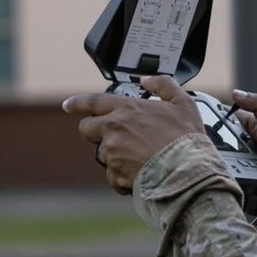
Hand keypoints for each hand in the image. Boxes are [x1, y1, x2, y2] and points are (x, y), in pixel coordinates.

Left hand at [63, 75, 208, 194]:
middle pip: (87, 128)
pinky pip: (113, 176)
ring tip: (141, 158)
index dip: (77, 103)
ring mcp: (112, 152)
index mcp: (127, 108)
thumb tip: (147, 79)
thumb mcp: (183, 102)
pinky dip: (124, 176)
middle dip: (95, 132)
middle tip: (114, 137)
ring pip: (103, 154)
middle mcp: (114, 128)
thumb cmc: (186, 138)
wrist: (188, 170)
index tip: (68, 105)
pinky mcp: (115, 173)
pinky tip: (142, 173)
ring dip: (116, 156)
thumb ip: (163, 84)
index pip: (93, 101)